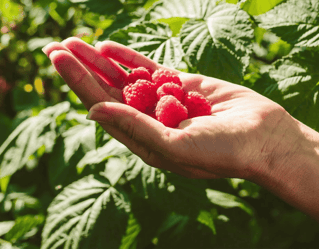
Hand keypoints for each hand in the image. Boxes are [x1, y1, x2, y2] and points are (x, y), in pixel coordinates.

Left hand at [43, 37, 296, 179]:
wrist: (263, 139)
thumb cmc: (222, 151)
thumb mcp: (174, 146)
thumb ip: (135, 128)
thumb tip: (93, 110)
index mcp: (142, 140)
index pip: (102, 107)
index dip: (79, 83)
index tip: (58, 60)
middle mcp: (148, 121)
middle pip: (107, 91)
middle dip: (81, 69)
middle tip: (55, 47)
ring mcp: (164, 102)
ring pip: (125, 78)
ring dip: (100, 61)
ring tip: (74, 42)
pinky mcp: (181, 87)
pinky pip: (150, 70)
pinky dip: (129, 59)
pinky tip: (108, 48)